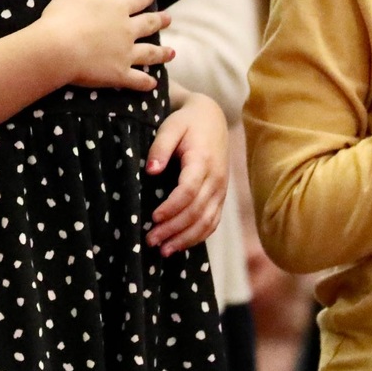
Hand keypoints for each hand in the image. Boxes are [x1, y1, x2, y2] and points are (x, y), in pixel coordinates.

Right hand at [39, 0, 173, 91]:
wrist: (59, 47)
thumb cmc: (64, 15)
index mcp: (118, 8)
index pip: (136, 0)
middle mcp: (127, 30)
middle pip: (148, 24)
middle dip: (160, 21)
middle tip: (169, 20)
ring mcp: (126, 53)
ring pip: (149, 53)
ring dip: (162, 53)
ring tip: (172, 53)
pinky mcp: (119, 74)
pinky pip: (137, 80)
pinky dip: (146, 83)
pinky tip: (153, 84)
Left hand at [145, 90, 227, 256]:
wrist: (212, 119)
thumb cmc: (187, 123)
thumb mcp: (170, 126)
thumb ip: (160, 147)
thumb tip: (151, 171)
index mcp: (203, 161)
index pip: (189, 191)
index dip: (171, 207)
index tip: (153, 217)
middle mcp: (215, 179)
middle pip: (197, 211)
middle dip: (174, 229)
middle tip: (150, 240)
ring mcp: (220, 190)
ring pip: (207, 222)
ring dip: (185, 239)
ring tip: (163, 250)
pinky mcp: (220, 197)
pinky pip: (213, 222)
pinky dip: (198, 237)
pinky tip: (180, 244)